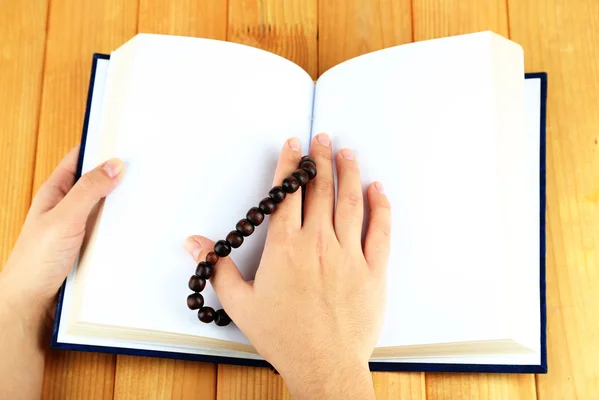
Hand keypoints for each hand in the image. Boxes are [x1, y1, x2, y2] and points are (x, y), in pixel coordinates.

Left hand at [0, 147, 122, 399]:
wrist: (30, 304)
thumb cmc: (34, 262)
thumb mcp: (63, 219)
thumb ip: (88, 191)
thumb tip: (113, 165)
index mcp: (55, 193)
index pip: (78, 159)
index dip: (99, 146)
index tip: (124, 139)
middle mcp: (67, 208)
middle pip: (96, 182)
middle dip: (118, 174)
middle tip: (145, 166)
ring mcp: (79, 228)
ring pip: (106, 208)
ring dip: (123, 203)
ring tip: (147, 194)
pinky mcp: (89, 248)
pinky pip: (111, 230)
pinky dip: (124, 226)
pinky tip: (138, 227)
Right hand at [184, 134, 390, 398]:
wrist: (325, 365)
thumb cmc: (284, 337)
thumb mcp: (241, 304)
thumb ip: (217, 269)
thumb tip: (195, 244)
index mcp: (285, 247)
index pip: (287, 193)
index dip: (290, 164)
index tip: (293, 144)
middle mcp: (318, 242)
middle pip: (320, 189)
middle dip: (320, 159)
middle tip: (322, 138)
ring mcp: (349, 253)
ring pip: (350, 201)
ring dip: (349, 172)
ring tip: (347, 152)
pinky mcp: (373, 268)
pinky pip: (380, 228)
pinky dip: (380, 205)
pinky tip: (377, 188)